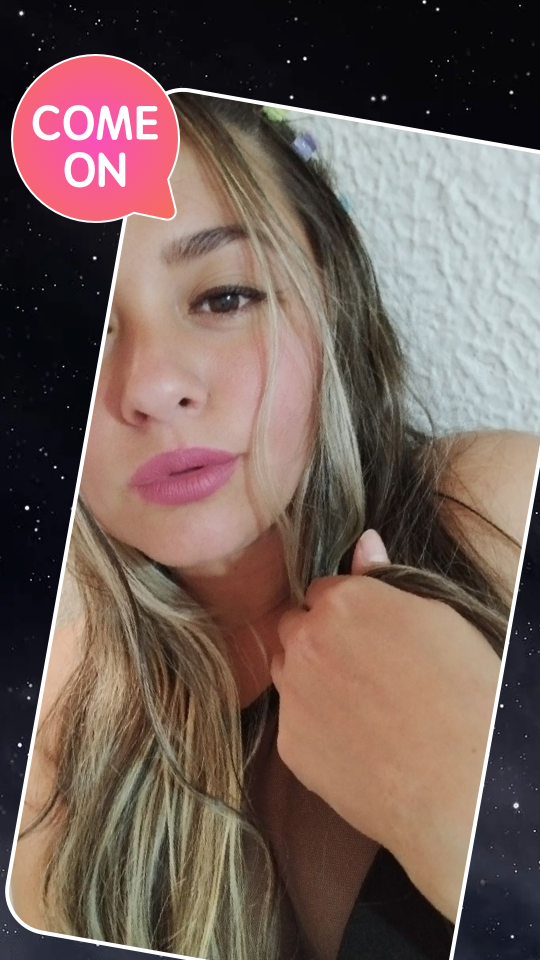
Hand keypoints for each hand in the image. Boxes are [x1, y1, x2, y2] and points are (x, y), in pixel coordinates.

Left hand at [270, 530, 500, 920]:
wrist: (459, 784)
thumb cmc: (463, 694)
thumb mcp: (437, 618)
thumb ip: (384, 578)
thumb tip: (363, 542)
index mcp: (343, 601)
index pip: (321, 590)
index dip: (344, 610)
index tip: (365, 632)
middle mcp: (305, 641)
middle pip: (293, 626)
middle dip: (316, 639)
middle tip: (360, 667)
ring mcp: (292, 693)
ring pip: (285, 671)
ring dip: (308, 678)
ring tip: (358, 705)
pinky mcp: (288, 742)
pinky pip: (293, 721)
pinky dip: (314, 726)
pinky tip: (354, 740)